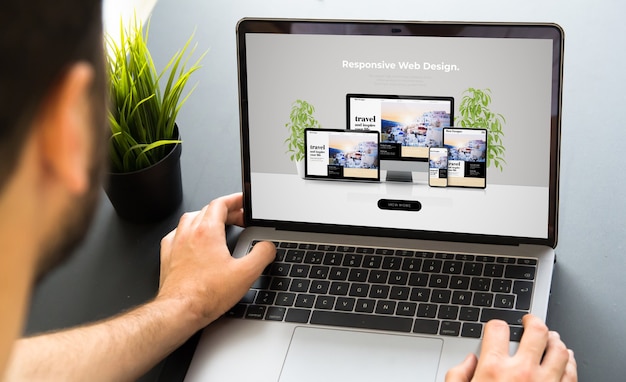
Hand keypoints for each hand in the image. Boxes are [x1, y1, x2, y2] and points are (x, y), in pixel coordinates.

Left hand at [157, 192, 275, 326]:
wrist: (180, 311)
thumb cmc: (205, 294)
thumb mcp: (246, 274)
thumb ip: (262, 255)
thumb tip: (267, 247)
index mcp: (207, 231)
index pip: (221, 204)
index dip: (235, 200)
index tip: (243, 202)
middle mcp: (189, 233)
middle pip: (207, 210)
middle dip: (226, 211)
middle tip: (239, 218)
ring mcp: (176, 244)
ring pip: (191, 219)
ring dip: (206, 218)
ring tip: (218, 226)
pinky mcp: (168, 257)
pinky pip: (177, 234)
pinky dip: (188, 232)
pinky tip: (194, 241)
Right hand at [446, 314, 576, 381]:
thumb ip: (457, 375)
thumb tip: (469, 361)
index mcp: (493, 369)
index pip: (498, 328)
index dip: (496, 324)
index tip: (497, 328)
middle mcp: (522, 372)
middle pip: (536, 331)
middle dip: (533, 321)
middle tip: (529, 321)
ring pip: (560, 349)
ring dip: (555, 339)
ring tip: (550, 337)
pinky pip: (571, 372)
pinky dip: (570, 361)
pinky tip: (565, 359)